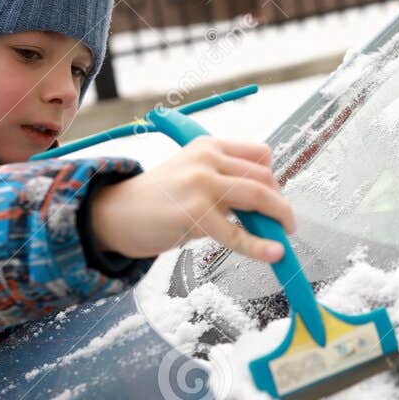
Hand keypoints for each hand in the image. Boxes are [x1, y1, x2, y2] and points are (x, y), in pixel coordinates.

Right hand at [87, 136, 297, 263]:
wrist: (116, 214)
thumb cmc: (158, 202)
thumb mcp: (193, 179)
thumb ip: (225, 186)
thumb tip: (266, 211)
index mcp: (209, 145)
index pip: (260, 155)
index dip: (274, 180)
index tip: (275, 202)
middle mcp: (207, 158)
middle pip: (264, 177)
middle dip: (279, 204)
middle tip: (282, 225)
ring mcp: (201, 182)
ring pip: (259, 196)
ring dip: (279, 219)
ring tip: (282, 240)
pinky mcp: (195, 211)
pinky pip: (238, 232)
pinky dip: (260, 246)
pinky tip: (274, 254)